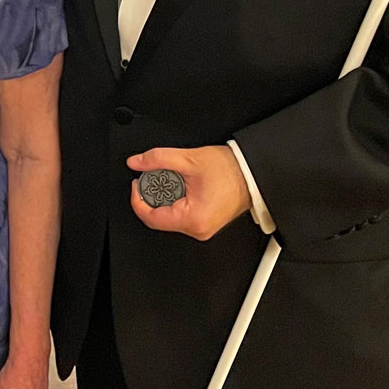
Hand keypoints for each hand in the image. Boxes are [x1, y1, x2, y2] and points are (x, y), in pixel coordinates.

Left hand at [128, 145, 251, 240]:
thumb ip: (157, 159)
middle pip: (159, 217)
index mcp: (192, 219)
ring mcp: (202, 228)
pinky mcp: (205, 222)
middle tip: (154, 176)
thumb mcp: (189, 159)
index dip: (138, 199)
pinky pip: (182, 214)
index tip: (136, 184)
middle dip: (153, 195)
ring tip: (173, 179)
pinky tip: (181, 186)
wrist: (253, 172)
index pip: (151, 217)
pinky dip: (176, 199)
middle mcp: (197, 229)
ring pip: (170, 215)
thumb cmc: (231, 170)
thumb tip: (136, 162)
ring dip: (165, 196)